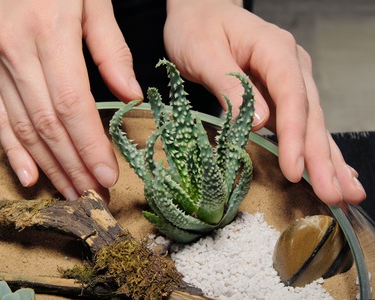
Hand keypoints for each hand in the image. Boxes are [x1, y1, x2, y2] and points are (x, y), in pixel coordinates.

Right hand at [0, 0, 142, 200]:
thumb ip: (110, 48)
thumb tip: (130, 93)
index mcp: (49, 33)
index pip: (73, 106)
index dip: (90, 145)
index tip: (108, 175)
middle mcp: (17, 54)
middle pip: (49, 125)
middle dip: (74, 165)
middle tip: (95, 194)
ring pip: (25, 128)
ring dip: (50, 166)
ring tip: (71, 193)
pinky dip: (13, 150)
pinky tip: (29, 176)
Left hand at [164, 0, 365, 204]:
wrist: (200, 10)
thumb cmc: (197, 28)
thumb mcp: (203, 53)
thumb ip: (230, 86)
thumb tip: (260, 123)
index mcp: (273, 50)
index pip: (291, 96)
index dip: (295, 136)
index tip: (295, 170)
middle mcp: (290, 64)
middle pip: (310, 114)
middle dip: (322, 158)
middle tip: (336, 195)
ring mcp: (290, 79)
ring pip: (313, 122)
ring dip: (330, 160)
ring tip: (349, 193)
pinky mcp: (282, 92)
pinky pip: (303, 123)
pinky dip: (318, 149)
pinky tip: (336, 170)